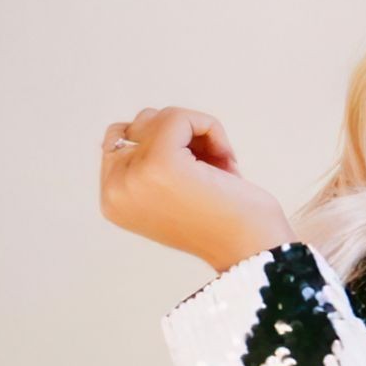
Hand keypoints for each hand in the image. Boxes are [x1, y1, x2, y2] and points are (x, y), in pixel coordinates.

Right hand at [99, 106, 293, 272]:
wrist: (251, 248)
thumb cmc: (226, 221)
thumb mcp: (173, 191)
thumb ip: (149, 162)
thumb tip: (146, 118)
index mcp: (113, 199)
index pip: (121, 141)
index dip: (166, 143)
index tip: (196, 170)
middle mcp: (114, 190)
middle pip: (139, 125)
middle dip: (180, 136)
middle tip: (211, 165)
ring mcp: (133, 176)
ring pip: (160, 117)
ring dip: (196, 133)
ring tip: (218, 165)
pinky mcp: (160, 162)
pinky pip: (180, 117)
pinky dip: (211, 128)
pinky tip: (227, 160)